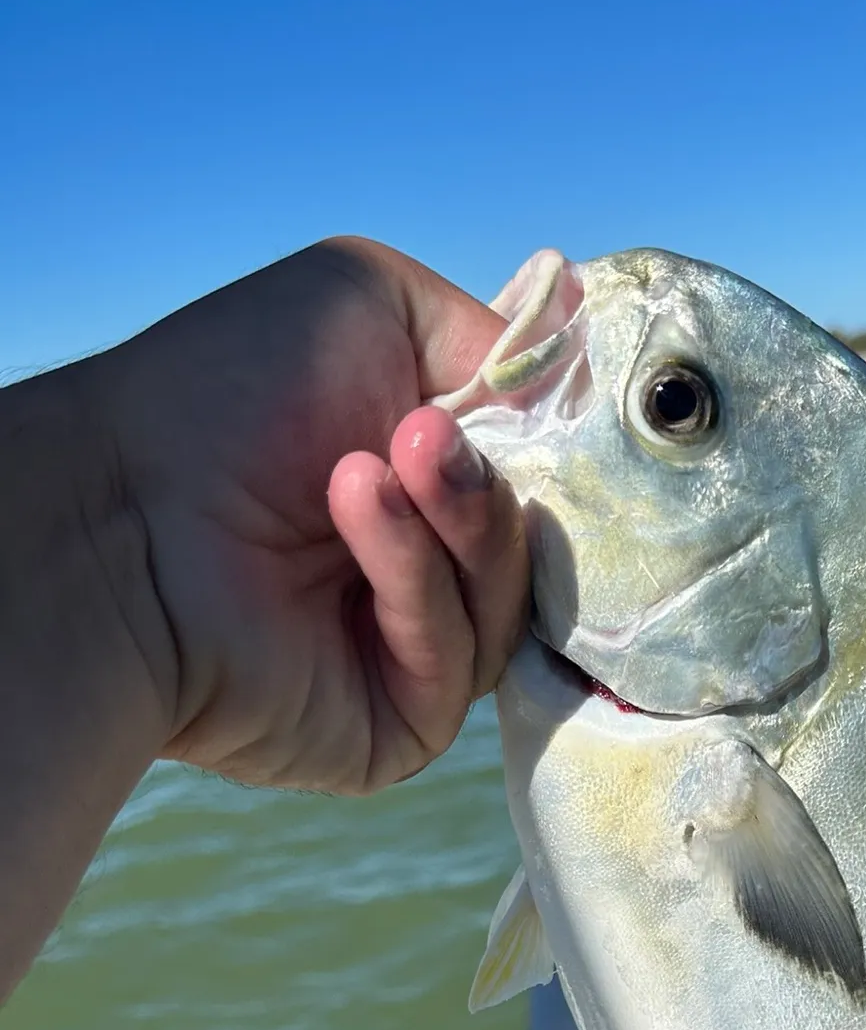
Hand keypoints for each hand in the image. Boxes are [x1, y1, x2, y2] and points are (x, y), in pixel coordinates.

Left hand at [93, 236, 527, 792]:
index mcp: (431, 490)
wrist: (125, 512)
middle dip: (488, 486)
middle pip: (540, 551)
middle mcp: (431, 573)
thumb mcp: (374, 303)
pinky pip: (458, 659)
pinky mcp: (404, 725)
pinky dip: (413, 578)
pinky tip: (353, 509)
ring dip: (452, 523)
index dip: (555, 454)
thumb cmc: (230, 395)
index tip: (543, 409)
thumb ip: (493, 337)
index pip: (542, 488)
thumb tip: (576, 377)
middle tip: (422, 438)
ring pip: (508, 605)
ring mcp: (418, 655)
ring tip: (367, 469)